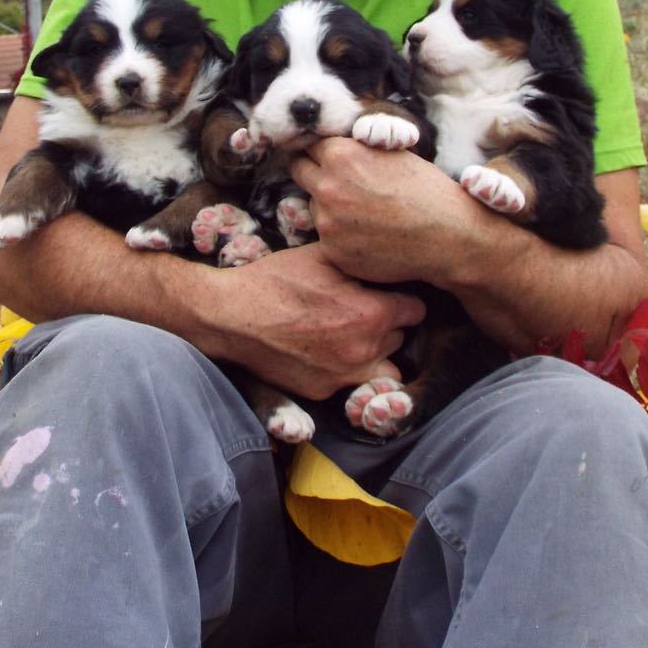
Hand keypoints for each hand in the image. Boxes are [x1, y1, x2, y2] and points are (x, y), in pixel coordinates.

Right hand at [211, 242, 423, 399]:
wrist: (231, 316)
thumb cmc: (276, 279)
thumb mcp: (324, 256)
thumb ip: (364, 262)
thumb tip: (388, 258)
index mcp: (372, 314)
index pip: (416, 309)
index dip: (403, 296)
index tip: (389, 291)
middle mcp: (365, 350)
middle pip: (401, 337)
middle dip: (389, 323)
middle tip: (365, 307)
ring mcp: (344, 375)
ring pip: (384, 366)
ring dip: (376, 351)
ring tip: (353, 333)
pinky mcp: (322, 391)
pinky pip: (351, 381)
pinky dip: (347, 367)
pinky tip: (326, 347)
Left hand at [287, 137, 485, 287]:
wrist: (447, 236)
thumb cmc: (426, 191)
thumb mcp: (391, 153)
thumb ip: (356, 147)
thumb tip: (334, 143)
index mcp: (341, 156)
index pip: (309, 145)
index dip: (319, 150)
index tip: (322, 156)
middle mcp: (327, 187)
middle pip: (299, 171)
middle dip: (313, 173)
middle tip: (334, 181)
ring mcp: (327, 223)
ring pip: (314, 207)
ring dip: (328, 207)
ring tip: (364, 214)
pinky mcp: (333, 251)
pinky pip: (327, 238)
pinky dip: (341, 237)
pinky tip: (369, 237)